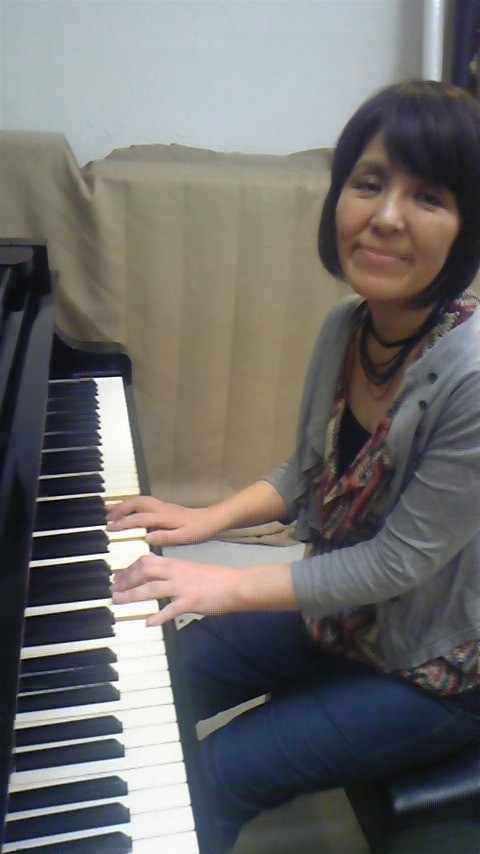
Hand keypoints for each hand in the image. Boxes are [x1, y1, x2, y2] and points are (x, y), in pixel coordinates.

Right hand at [106, 495, 218, 546]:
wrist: (211, 520)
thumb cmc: (198, 531)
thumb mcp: (183, 538)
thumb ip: (165, 537)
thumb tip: (145, 537)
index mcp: (163, 517)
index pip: (139, 518)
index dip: (123, 522)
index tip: (109, 528)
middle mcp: (160, 508)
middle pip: (136, 503)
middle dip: (119, 509)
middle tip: (104, 517)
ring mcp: (162, 506)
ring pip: (139, 500)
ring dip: (123, 504)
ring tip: (109, 510)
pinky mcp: (164, 507)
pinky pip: (143, 502)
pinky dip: (131, 504)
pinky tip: (127, 510)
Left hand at [110, 552, 238, 624]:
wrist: (235, 584)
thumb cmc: (215, 579)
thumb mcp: (190, 570)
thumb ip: (173, 573)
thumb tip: (158, 579)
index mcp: (175, 563)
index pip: (146, 561)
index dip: (129, 568)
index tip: (118, 576)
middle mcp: (176, 572)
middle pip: (144, 571)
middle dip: (125, 580)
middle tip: (113, 590)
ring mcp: (182, 587)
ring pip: (152, 588)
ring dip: (133, 595)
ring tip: (119, 602)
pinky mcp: (191, 601)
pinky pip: (171, 609)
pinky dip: (159, 616)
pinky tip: (148, 623)